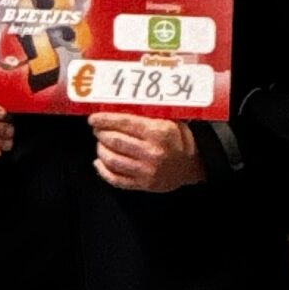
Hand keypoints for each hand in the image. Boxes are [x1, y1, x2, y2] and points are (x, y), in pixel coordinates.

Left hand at [88, 113, 205, 192]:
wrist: (193, 166)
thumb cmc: (180, 140)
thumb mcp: (169, 120)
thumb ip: (147, 114)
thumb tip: (119, 105)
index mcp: (158, 132)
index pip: (123, 122)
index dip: (104, 120)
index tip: (94, 118)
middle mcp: (152, 152)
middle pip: (114, 140)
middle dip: (100, 133)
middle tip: (98, 129)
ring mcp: (146, 170)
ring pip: (111, 159)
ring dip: (100, 149)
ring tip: (101, 143)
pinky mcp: (143, 184)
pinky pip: (115, 179)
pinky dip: (102, 170)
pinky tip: (99, 162)